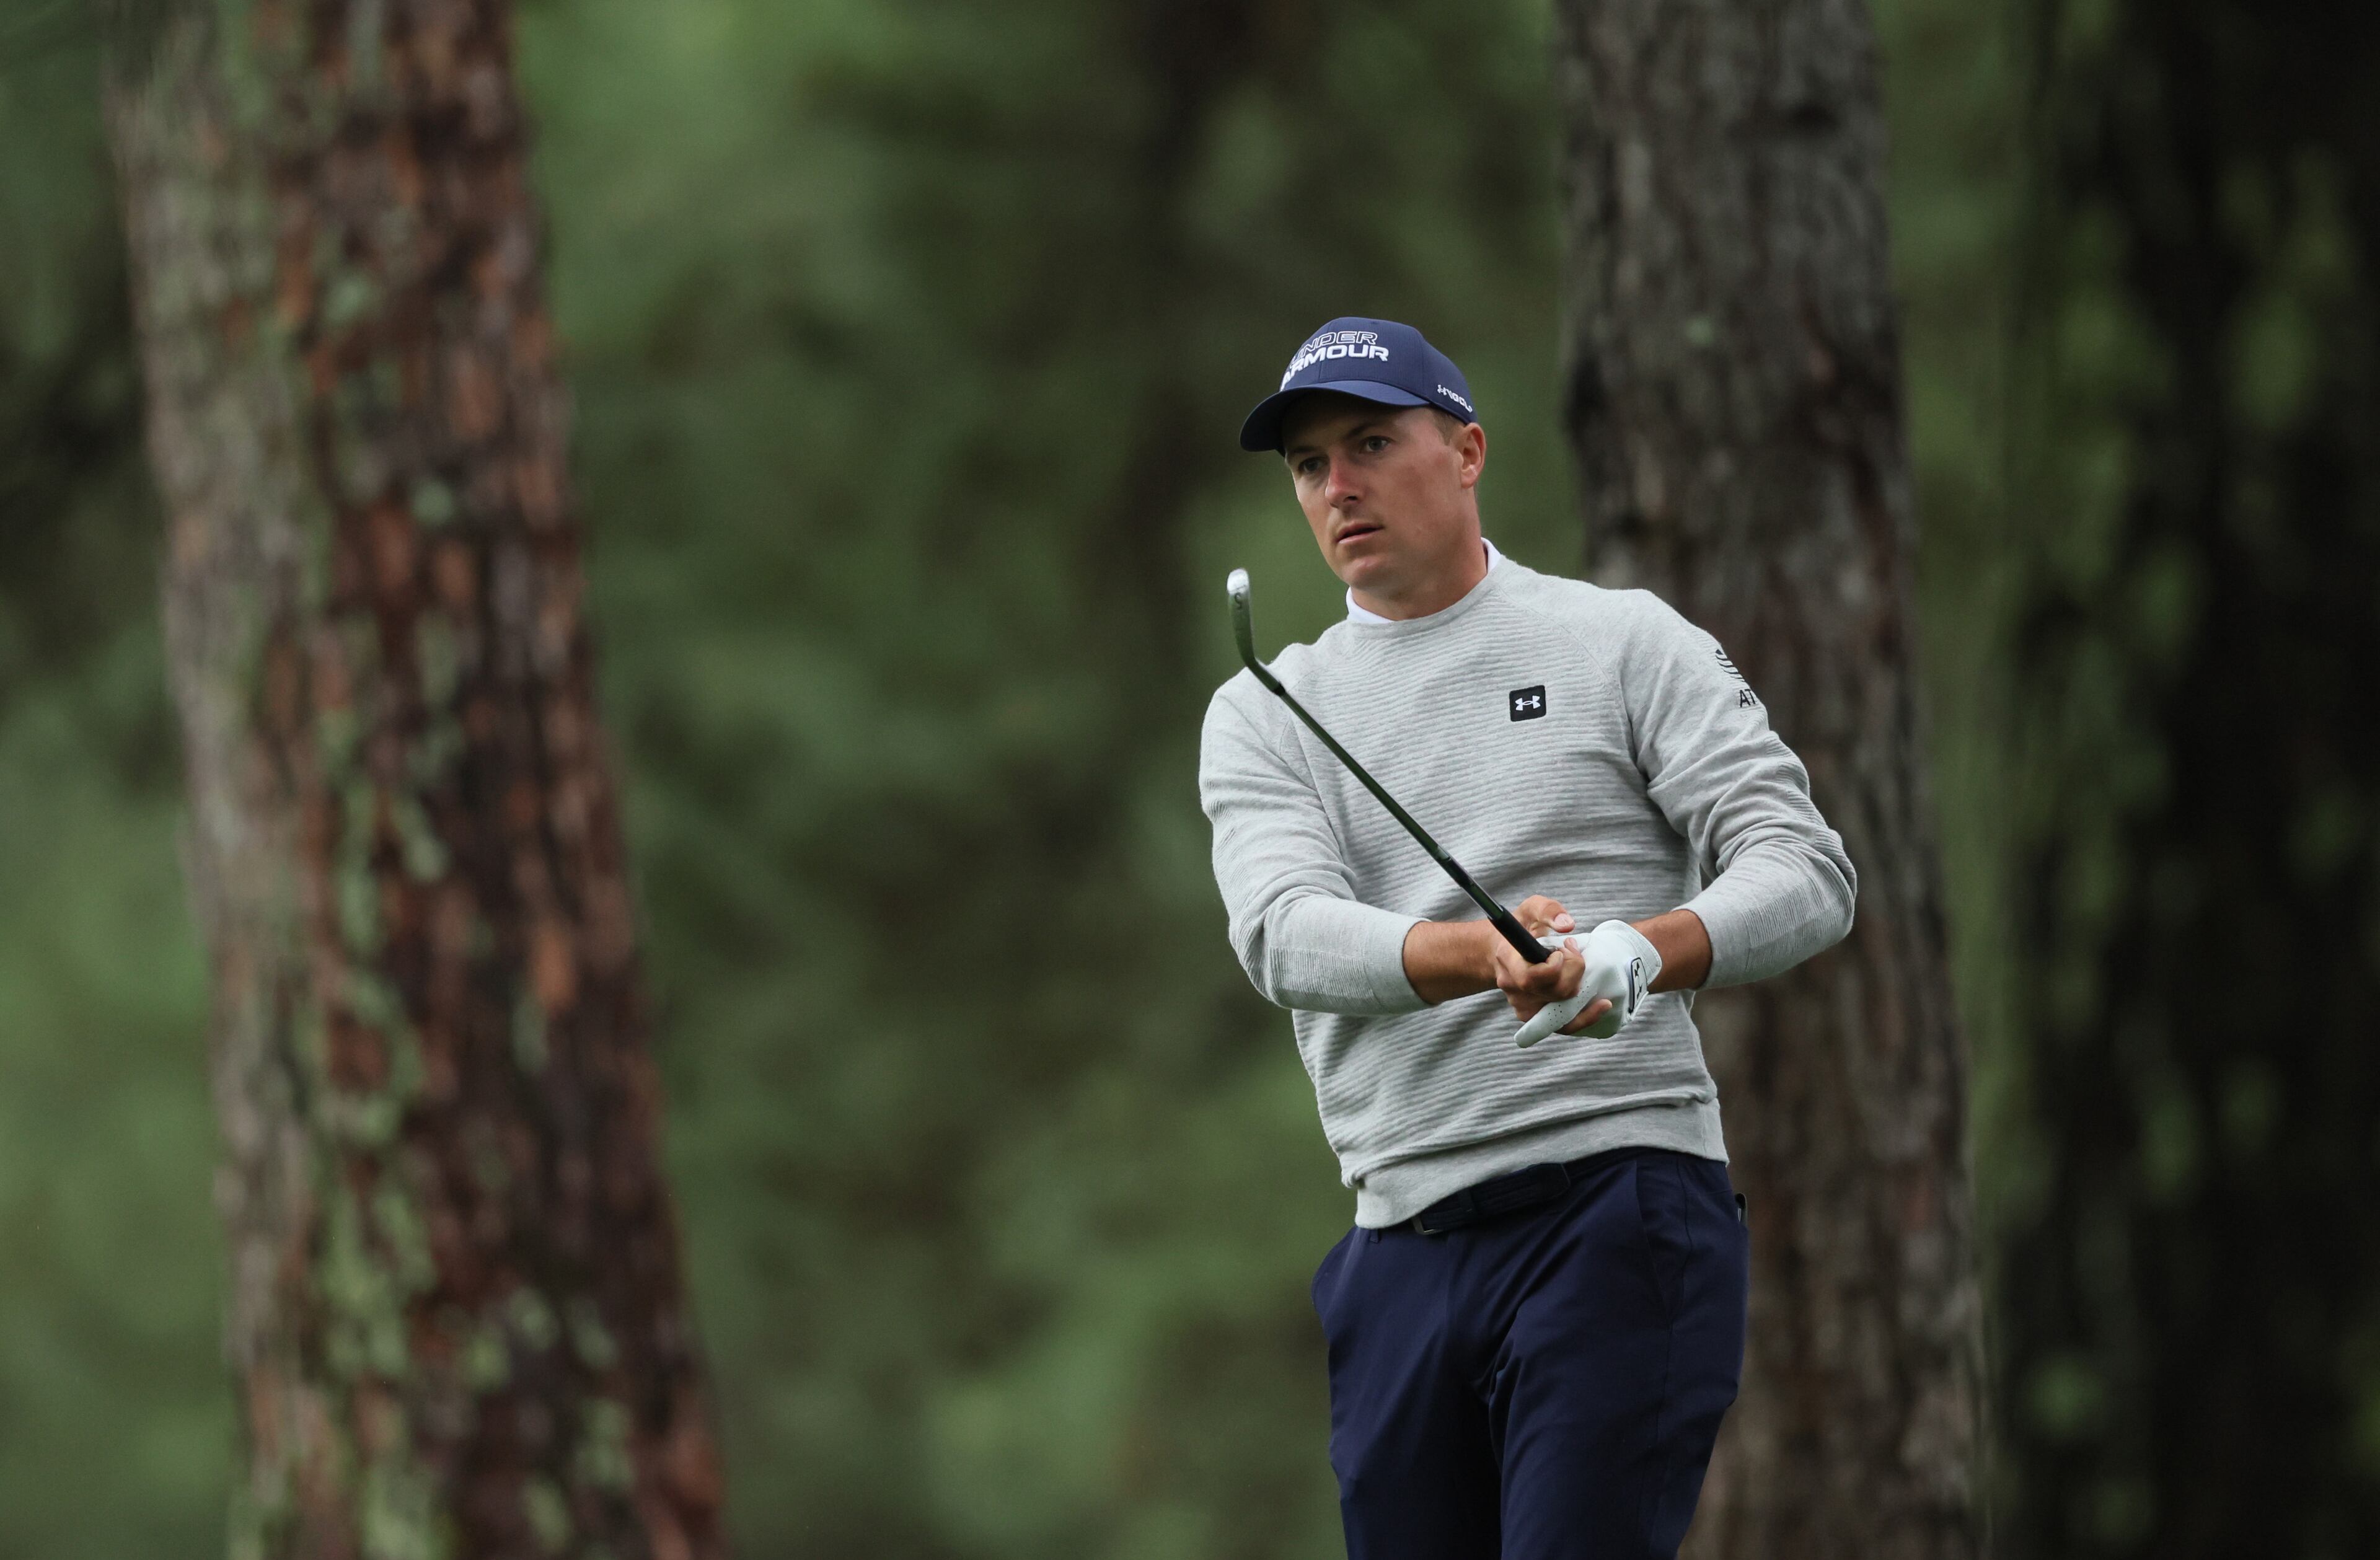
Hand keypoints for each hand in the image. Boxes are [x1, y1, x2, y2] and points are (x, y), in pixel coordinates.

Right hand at [1491, 896, 1614, 1039]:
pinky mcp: (1535, 1017)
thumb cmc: (1522, 927)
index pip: (1532, 978)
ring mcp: (1522, 1006)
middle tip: (1573, 952)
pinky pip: (1564, 1025)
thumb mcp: (1532, 908)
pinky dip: (1586, 1017)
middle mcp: (1512, 988)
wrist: (1504, 950)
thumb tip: (1567, 925)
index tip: (1561, 950)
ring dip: (1579, 987)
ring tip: (1577, 968)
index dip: (1555, 966)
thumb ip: (1548, 911)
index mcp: (1508, 960)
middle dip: (1574, 971)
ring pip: (1561, 1010)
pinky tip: (1603, 1004)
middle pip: (1554, 993)